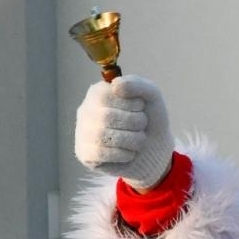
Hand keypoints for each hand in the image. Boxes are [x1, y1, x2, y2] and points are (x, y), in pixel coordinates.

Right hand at [74, 74, 174, 190]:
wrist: (156, 149)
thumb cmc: (150, 119)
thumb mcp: (151, 96)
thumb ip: (136, 84)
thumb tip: (115, 86)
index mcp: (97, 93)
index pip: (105, 96)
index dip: (132, 104)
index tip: (141, 107)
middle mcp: (85, 111)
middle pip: (106, 117)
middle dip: (135, 123)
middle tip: (142, 126)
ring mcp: (82, 133)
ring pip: (103, 137)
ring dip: (132, 140)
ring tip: (138, 140)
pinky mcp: (85, 154)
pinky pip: (101, 153)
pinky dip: (124, 155)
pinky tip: (129, 153)